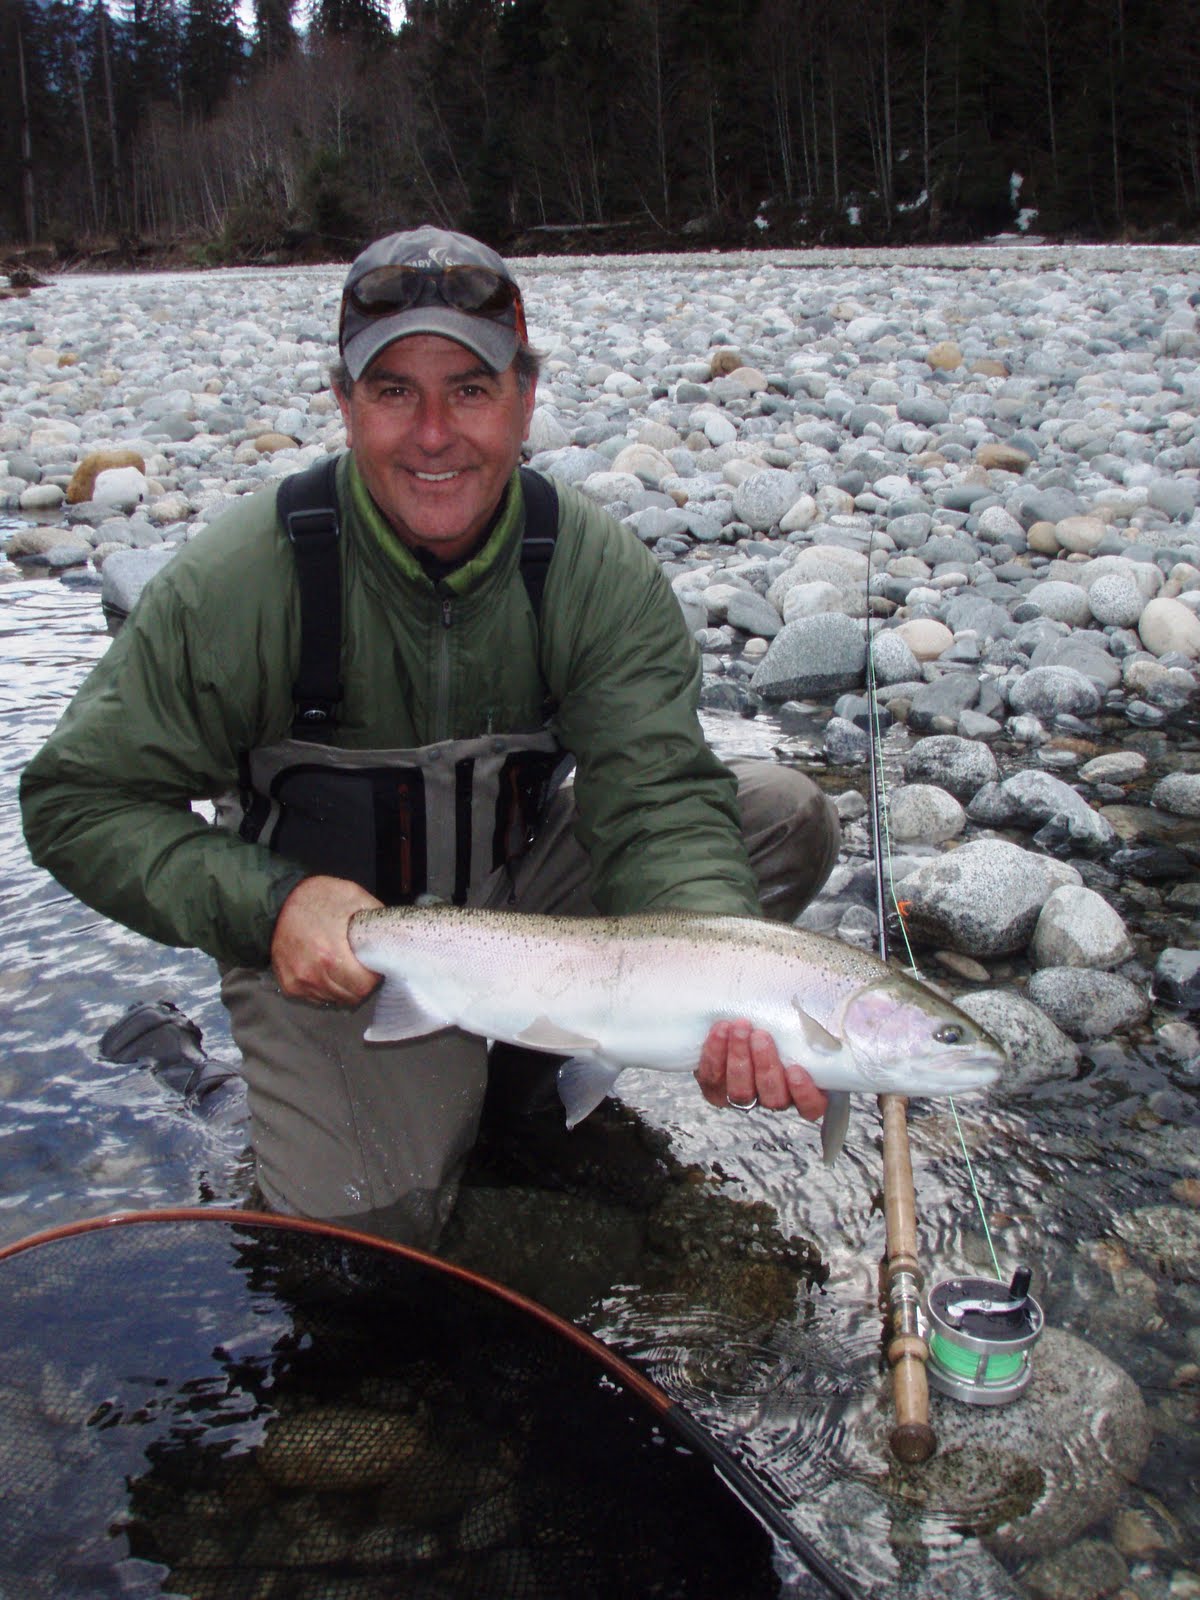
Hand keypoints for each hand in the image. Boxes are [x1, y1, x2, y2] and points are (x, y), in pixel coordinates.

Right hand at [270, 875, 383, 1004]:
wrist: (279, 901)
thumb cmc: (319, 898)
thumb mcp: (354, 897)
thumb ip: (375, 919)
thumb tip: (393, 936)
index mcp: (330, 955)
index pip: (364, 986)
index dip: (374, 977)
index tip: (373, 965)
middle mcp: (312, 974)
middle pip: (351, 997)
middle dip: (361, 984)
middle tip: (360, 966)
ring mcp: (298, 982)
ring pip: (334, 999)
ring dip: (343, 988)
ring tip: (343, 966)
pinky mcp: (289, 986)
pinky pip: (317, 998)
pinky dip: (326, 989)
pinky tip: (327, 970)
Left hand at [694, 1019, 828, 1120]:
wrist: (741, 1020)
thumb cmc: (782, 1022)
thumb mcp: (804, 1022)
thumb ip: (818, 1023)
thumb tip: (839, 1005)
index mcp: (803, 1090)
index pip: (811, 1107)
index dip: (804, 1094)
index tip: (797, 1070)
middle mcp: (774, 1098)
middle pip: (773, 1098)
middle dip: (766, 1066)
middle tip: (761, 1035)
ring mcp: (743, 1096)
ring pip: (741, 1092)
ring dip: (739, 1058)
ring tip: (739, 1028)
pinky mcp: (714, 1088)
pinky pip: (712, 1079)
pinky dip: (714, 1054)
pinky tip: (720, 1030)